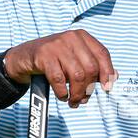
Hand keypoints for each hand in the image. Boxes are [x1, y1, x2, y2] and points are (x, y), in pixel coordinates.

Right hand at [3, 31, 117, 106]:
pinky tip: (62, 96)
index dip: (107, 72)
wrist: (23, 57)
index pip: (102, 53)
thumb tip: (114, 77)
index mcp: (82, 36)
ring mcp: (56, 45)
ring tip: (73, 101)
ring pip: (77, 75)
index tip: (107, 88)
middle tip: (83, 99)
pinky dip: (62, 92)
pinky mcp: (43, 55)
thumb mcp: (74, 58)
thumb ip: (92, 65)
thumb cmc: (53, 60)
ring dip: (76, 93)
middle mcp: (71, 38)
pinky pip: (59, 79)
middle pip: (90, 67)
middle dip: (88, 88)